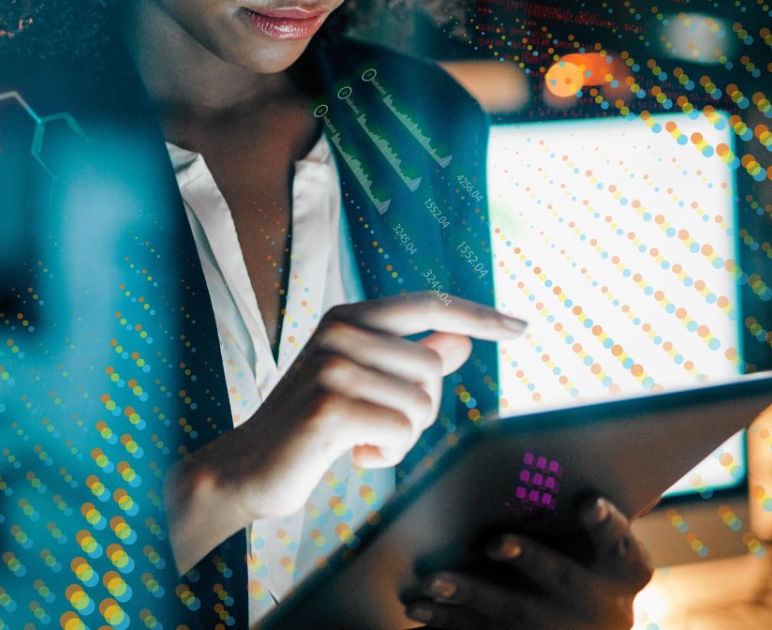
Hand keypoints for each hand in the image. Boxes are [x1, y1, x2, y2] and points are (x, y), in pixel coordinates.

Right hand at [165, 291, 525, 569]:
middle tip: (376, 427)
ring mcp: (332, 365)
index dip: (478, 316)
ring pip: (420, 404)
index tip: (522, 328)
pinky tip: (353, 456)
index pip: (428, 305)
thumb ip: (411, 360)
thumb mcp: (365, 385)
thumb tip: (461, 339)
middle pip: (432, 369)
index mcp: (348, 316)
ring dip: (401, 438)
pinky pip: (401, 433)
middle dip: (419, 411)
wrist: (249, 467)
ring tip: (360, 441)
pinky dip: (386, 456)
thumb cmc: (313, 427)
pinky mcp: (330, 406)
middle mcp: (339, 330)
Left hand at [402, 493, 653, 628]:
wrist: (593, 629)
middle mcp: (603, 604)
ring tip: (433, 581)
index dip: (606, 522)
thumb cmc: (589, 562)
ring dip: (471, 595)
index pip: (620, 541)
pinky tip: (419, 608)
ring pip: (515, 615)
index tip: (588, 502)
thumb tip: (520, 451)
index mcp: (625, 568)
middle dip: (529, 560)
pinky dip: (449, 623)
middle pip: (562, 578)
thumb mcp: (599, 543)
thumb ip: (576, 512)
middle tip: (496, 543)